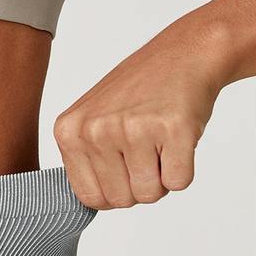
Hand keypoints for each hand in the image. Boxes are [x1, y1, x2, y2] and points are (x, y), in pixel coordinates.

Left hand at [53, 35, 219, 210]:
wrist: (185, 52)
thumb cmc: (139, 93)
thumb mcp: (92, 121)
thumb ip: (83, 162)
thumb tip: (89, 203)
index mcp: (69, 132)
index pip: (89, 198)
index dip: (113, 191)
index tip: (124, 165)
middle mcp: (95, 130)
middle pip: (119, 200)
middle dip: (139, 186)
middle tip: (148, 150)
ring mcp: (132, 128)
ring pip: (148, 195)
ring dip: (162, 178)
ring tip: (161, 142)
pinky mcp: (172, 128)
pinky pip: (178, 182)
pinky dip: (184, 168)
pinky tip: (178, 137)